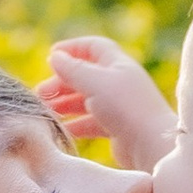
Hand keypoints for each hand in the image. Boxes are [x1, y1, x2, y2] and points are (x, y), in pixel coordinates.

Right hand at [39, 35, 177, 170]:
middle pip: (86, 75)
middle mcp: (120, 82)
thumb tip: (55, 56)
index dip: (72, 49)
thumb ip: (72, 69)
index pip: (93, 47)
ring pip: (87, 99)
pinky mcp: (118, 128)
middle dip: (62, 81)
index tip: (50, 56)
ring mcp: (120, 106)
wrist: (151, 144)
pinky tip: (62, 129)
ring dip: (66, 103)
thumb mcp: (94, 82)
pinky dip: (77, 124)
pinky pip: (92, 122)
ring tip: (47, 112)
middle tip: (41, 93)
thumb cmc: (124, 107)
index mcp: (118, 64)